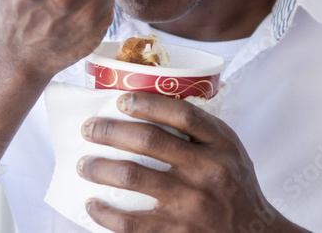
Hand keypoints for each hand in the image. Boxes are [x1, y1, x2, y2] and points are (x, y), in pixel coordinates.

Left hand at [77, 92, 308, 232]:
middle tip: (89, 129)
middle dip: (110, 131)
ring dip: (100, 168)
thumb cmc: (236, 187)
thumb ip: (201, 130)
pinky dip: (106, 213)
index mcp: (221, 145)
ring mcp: (191, 204)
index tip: (121, 101)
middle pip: (149, 141)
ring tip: (84, 165)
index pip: (181, 114)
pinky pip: (131, 222)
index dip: (147, 103)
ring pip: (134, 177)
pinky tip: (93, 204)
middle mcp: (207, 171)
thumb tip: (152, 104)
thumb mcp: (230, 151)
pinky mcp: (177, 232)